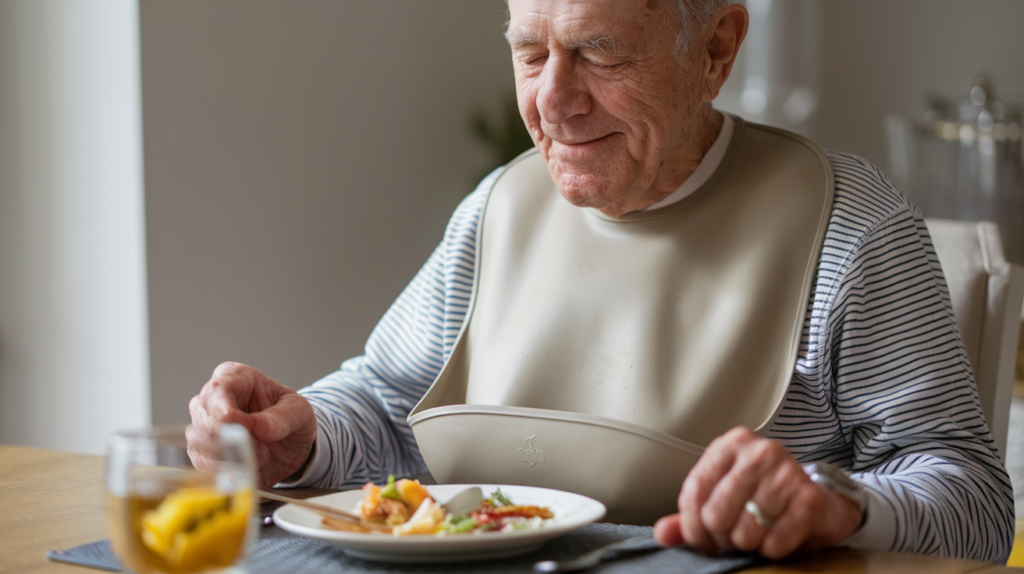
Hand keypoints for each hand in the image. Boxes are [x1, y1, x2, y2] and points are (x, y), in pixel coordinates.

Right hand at [188, 361, 317, 488]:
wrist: (291, 444)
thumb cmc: (292, 417)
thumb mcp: (300, 412)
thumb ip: (283, 417)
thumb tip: (259, 427)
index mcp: (236, 377)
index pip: (218, 389)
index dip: (226, 411)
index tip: (243, 428)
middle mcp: (213, 399)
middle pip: (204, 418)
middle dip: (229, 439)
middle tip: (259, 450)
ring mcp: (204, 426)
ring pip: (199, 442)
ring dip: (229, 457)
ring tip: (259, 458)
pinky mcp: (202, 451)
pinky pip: (202, 464)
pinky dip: (224, 471)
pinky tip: (245, 469)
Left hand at [653, 427, 861, 558]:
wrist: (821, 502)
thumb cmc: (764, 499)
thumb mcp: (723, 498)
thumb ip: (690, 515)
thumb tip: (662, 533)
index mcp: (730, 445)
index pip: (693, 493)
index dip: (691, 528)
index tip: (703, 541)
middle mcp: (758, 452)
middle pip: (715, 516)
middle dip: (722, 538)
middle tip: (734, 538)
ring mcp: (786, 472)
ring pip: (744, 532)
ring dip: (749, 545)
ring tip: (758, 535)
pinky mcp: (809, 498)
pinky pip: (774, 543)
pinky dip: (773, 550)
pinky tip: (779, 537)